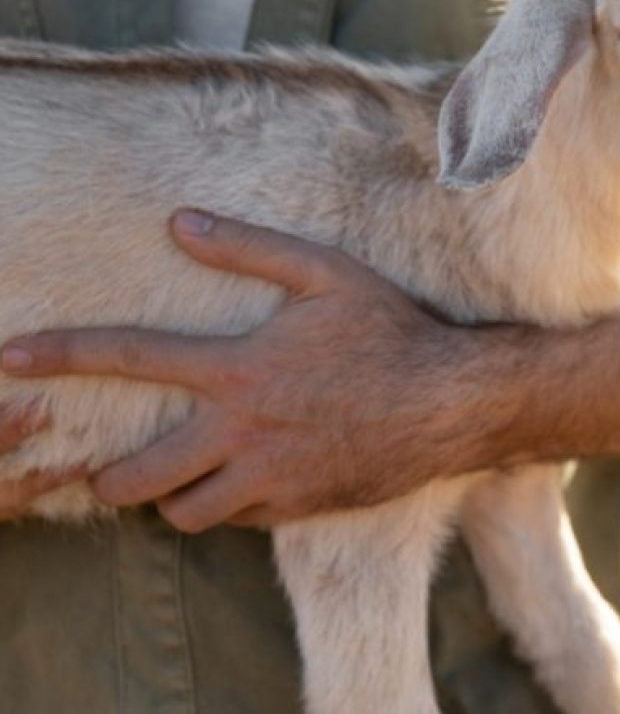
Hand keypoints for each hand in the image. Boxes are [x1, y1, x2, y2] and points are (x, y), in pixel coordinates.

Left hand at [0, 211, 485, 531]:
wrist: (451, 401)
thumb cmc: (390, 331)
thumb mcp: (326, 274)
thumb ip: (249, 251)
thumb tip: (181, 223)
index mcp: (239, 369)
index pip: (130, 358)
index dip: (61, 354)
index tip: (11, 357)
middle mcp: (242, 431)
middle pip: (137, 475)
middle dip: (107, 478)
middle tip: (110, 468)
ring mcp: (270, 477)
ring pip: (184, 514)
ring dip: (171, 497)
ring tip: (182, 477)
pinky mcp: (298, 507)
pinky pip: (238, 522)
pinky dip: (230, 505)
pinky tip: (249, 479)